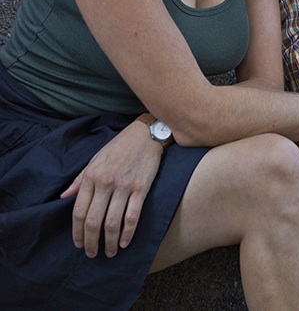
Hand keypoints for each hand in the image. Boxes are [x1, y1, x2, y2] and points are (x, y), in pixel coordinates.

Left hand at [61, 119, 162, 257]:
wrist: (146, 134)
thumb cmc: (119, 147)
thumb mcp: (95, 159)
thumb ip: (80, 179)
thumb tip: (63, 197)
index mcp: (91, 176)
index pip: (79, 211)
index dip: (77, 232)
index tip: (78, 244)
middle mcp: (106, 182)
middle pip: (93, 220)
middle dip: (91, 242)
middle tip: (92, 253)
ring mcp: (124, 186)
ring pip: (112, 222)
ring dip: (109, 242)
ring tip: (109, 252)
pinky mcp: (141, 188)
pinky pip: (132, 216)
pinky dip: (127, 233)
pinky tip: (124, 242)